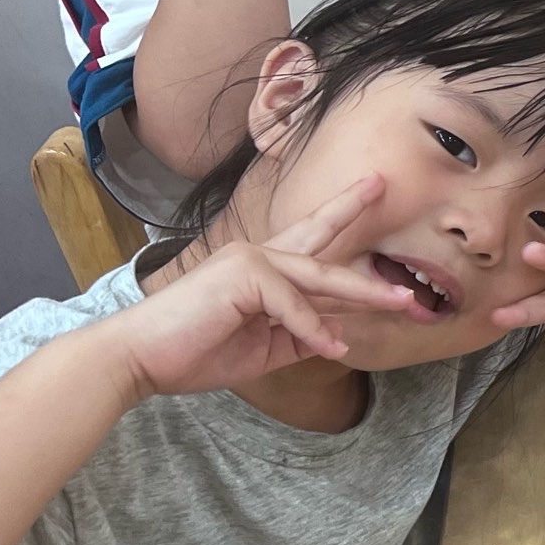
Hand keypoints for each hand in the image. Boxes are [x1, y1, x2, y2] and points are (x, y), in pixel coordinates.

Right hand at [107, 175, 411, 395]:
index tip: (369, 191)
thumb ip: (302, 334)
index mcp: (261, 270)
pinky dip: (314, 328)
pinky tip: (333, 347)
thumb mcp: (264, 347)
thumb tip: (339, 334)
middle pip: (319, 238)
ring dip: (366, 292)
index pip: (308, 241)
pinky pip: (295, 306)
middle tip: (383, 185)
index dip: (340, 216)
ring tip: (405, 303)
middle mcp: (257, 255)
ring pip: (320, 277)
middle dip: (354, 212)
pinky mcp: (243, 275)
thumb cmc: (194, 352)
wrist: (139, 359)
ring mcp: (249, 260)